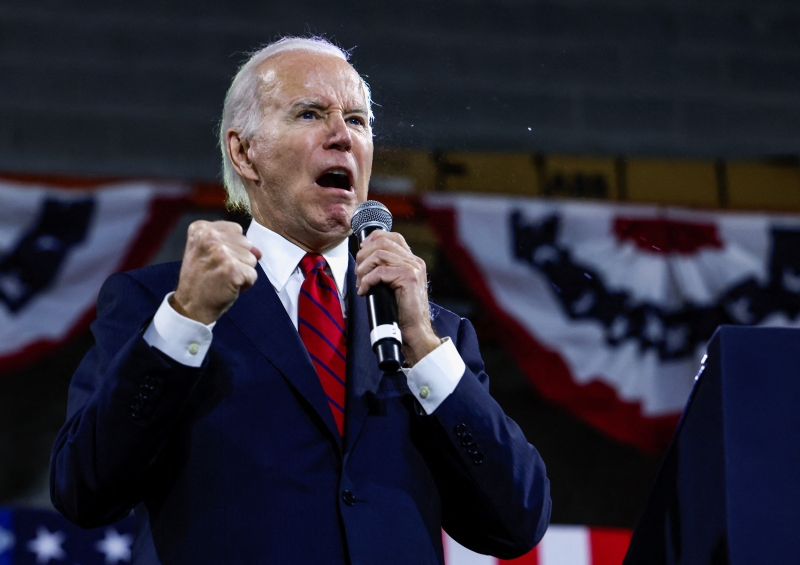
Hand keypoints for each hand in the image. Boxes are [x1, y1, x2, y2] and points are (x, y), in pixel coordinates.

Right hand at [171, 220, 261, 324]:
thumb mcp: (208, 253)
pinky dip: (245, 284)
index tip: (216, 259)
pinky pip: (252, 274)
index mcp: (201, 229)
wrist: (190, 306)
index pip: (236, 229)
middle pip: (246, 243)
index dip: (233, 247)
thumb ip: (232, 244)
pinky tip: (228, 286)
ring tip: (223, 278)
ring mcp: (221, 252)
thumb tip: (258, 252)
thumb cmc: (200, 280)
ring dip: (242, 272)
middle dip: (239, 259)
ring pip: (252, 259)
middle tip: (219, 271)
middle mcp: (210, 236)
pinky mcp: (232, 268)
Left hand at [355, 230, 440, 365]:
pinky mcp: (408, 278)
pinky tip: (364, 291)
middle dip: (363, 255)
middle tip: (358, 272)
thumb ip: (386, 270)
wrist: (414, 331)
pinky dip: (367, 280)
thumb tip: (363, 260)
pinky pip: (380, 272)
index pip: (393, 237)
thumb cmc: (401, 312)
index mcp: (412, 260)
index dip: (373, 238)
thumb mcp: (393, 285)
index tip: (361, 251)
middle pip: (382, 242)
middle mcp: (414, 261)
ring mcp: (413, 268)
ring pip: (379, 255)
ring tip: (361, 283)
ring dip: (364, 268)